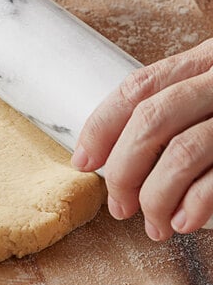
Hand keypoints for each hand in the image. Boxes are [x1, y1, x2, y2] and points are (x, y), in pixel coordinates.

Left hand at [72, 39, 212, 240]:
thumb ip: (178, 107)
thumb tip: (113, 154)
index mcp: (208, 60)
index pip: (137, 88)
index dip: (101, 126)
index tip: (84, 161)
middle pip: (152, 120)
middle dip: (123, 169)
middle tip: (118, 205)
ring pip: (183, 152)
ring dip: (155, 196)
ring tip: (151, 224)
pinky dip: (196, 204)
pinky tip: (184, 222)